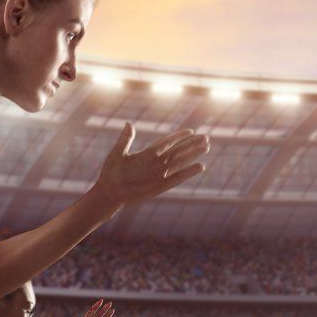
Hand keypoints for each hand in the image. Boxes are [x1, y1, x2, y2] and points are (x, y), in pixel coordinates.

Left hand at [92, 124, 208, 208]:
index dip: (179, 137)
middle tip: (206, 138)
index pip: (167, 142)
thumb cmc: (111, 173)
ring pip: (180, 162)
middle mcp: (156, 163)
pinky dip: (188, 172)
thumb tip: (129, 123)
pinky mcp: (160, 186)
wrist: (109, 192)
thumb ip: (126, 139)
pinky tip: (200, 166)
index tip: (191, 130)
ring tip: (206, 147)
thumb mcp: (118, 153)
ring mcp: (159, 174)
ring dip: (193, 154)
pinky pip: (177, 178)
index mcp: (147, 154)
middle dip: (191, 144)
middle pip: (178, 151)